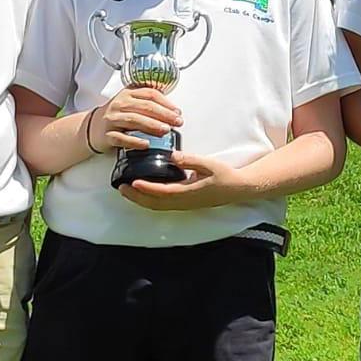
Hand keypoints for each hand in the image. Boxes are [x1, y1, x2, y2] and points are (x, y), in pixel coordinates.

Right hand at [89, 87, 181, 153]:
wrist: (91, 127)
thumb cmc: (116, 115)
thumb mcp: (130, 103)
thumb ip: (147, 103)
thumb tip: (172, 111)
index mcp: (128, 93)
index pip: (150, 94)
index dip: (166, 103)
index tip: (177, 112)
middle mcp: (120, 104)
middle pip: (145, 106)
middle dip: (164, 114)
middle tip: (176, 122)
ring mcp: (112, 119)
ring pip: (134, 120)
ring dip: (152, 125)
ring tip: (165, 130)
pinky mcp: (107, 135)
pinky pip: (121, 138)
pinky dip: (134, 141)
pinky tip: (146, 144)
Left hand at [118, 151, 253, 210]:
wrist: (238, 189)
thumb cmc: (225, 176)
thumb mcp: (208, 164)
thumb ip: (190, 160)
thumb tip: (172, 155)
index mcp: (189, 192)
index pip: (162, 192)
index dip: (146, 189)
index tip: (133, 182)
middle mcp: (184, 202)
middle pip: (155, 203)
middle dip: (137, 197)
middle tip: (121, 188)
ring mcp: (184, 204)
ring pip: (158, 206)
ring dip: (141, 200)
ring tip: (128, 190)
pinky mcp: (185, 203)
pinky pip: (163, 204)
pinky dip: (150, 200)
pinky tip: (145, 191)